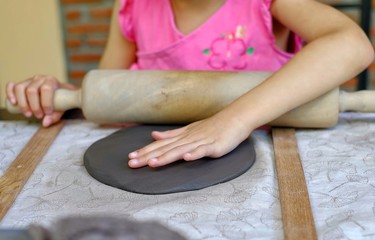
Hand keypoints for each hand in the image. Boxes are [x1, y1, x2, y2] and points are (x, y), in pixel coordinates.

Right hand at [6, 75, 75, 126]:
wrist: (60, 92)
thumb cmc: (61, 99)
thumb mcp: (63, 106)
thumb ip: (55, 115)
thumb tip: (45, 123)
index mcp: (51, 81)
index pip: (46, 89)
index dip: (45, 102)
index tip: (47, 113)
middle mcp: (39, 78)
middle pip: (31, 90)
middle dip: (34, 106)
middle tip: (38, 116)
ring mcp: (29, 80)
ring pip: (20, 88)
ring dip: (22, 103)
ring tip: (28, 114)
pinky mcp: (21, 84)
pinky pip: (12, 86)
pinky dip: (10, 93)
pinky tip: (13, 103)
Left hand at [127, 113, 250, 167]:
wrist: (234, 118)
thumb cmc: (212, 126)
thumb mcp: (189, 130)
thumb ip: (172, 135)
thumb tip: (154, 136)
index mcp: (182, 136)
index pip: (160, 145)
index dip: (145, 151)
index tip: (130, 157)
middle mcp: (188, 138)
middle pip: (166, 148)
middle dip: (148, 156)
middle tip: (132, 163)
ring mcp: (201, 142)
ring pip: (181, 150)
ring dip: (166, 156)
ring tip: (153, 163)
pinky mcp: (214, 146)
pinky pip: (203, 150)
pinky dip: (194, 154)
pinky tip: (186, 158)